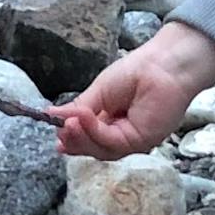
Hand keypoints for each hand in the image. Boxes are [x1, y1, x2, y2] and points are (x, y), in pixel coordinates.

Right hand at [55, 21, 214, 158]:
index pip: (88, 137)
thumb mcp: (99, 91)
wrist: (163, 64)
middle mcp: (122, 134)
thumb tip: (52, 116)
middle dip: (74, 141)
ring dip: (81, 138)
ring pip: (101, 150)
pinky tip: (82, 118)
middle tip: (59, 130)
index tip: (55, 133)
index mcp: (111, 121)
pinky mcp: (141, 141)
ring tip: (68, 124)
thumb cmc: (136, 72)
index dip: (71, 139)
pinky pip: (111, 142)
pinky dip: (94, 132)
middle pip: (93, 148)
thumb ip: (78, 108)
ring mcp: (132, 140)